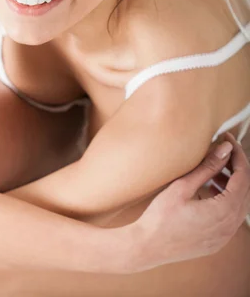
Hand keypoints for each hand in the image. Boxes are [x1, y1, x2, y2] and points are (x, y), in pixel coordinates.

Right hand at [133, 132, 249, 271]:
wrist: (147, 247)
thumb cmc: (160, 217)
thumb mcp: (182, 187)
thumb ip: (207, 167)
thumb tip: (226, 149)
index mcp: (223, 211)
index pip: (243, 177)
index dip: (238, 155)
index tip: (229, 139)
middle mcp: (229, 226)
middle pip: (246, 190)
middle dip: (238, 167)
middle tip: (224, 150)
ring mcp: (225, 236)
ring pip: (241, 204)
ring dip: (233, 184)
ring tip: (216, 170)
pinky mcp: (218, 241)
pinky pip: (232, 217)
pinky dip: (228, 200)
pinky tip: (212, 190)